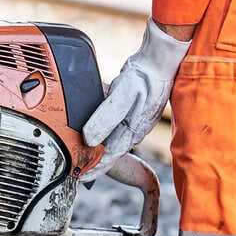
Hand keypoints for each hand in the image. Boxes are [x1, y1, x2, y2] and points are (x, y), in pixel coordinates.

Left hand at [80, 18, 190, 182]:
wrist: (159, 59)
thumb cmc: (144, 79)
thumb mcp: (122, 98)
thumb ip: (105, 119)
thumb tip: (89, 140)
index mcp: (132, 132)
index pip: (109, 157)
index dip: (94, 168)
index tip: (79, 177)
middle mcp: (133, 129)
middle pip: (109, 150)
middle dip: (93, 160)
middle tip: (76, 166)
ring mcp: (133, 118)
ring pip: (111, 137)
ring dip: (96, 144)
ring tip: (81, 149)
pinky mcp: (131, 107)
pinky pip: (113, 122)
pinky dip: (101, 125)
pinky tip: (91, 123)